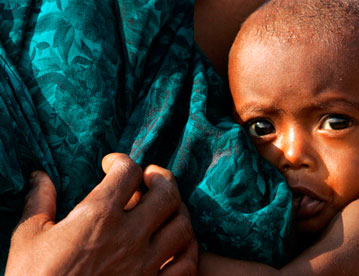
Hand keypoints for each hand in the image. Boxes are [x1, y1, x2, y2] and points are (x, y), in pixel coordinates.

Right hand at [5, 153, 196, 275]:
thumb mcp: (28, 238)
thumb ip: (39, 203)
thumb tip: (39, 177)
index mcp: (98, 217)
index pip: (127, 172)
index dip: (122, 161)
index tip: (112, 165)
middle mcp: (128, 236)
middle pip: (166, 194)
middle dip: (162, 178)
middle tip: (152, 177)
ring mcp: (145, 264)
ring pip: (182, 227)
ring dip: (178, 212)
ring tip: (167, 209)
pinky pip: (186, 265)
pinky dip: (188, 250)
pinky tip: (178, 244)